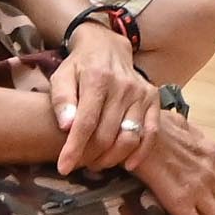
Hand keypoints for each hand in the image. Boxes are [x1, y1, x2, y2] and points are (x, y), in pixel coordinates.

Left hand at [48, 19, 156, 171]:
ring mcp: (141, 93)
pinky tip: (128, 164)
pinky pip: (152, 132)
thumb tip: (66, 126)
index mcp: (97, 79)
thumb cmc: (80, 66)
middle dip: (91, 156)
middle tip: (80, 164)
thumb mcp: (61, 76)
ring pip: (130, 137)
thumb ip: (61, 100)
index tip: (64, 167)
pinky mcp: (153, 99)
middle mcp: (123, 86)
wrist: (107, 47)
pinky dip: (141, 153)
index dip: (74, 148)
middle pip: (107, 134)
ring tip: (97, 164)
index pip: (86, 122)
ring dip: (112, 158)